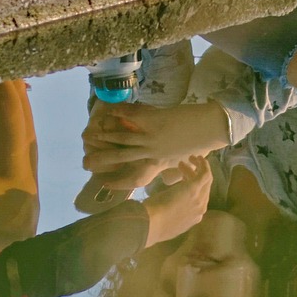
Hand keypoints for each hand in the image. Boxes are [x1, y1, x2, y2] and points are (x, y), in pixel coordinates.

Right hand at [82, 101, 227, 176]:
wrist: (211, 127)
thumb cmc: (200, 143)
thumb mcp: (183, 158)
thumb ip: (172, 166)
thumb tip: (168, 178)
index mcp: (158, 163)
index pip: (134, 177)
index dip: (118, 182)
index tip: (103, 183)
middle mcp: (151, 152)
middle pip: (121, 157)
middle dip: (102, 159)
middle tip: (85, 162)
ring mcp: (151, 136)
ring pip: (122, 139)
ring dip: (104, 136)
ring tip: (90, 135)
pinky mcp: (154, 121)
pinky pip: (131, 117)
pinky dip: (118, 114)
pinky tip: (106, 113)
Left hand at [142, 158, 213, 247]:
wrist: (152, 224)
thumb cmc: (154, 223)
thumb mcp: (168, 222)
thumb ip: (174, 215)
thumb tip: (171, 209)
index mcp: (194, 218)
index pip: (199, 199)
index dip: (192, 187)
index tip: (183, 179)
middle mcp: (201, 209)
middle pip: (204, 188)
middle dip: (196, 176)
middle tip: (185, 166)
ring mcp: (199, 199)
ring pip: (205, 180)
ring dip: (197, 169)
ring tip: (182, 162)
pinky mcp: (194, 188)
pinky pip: (205, 174)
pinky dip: (203, 165)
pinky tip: (198, 158)